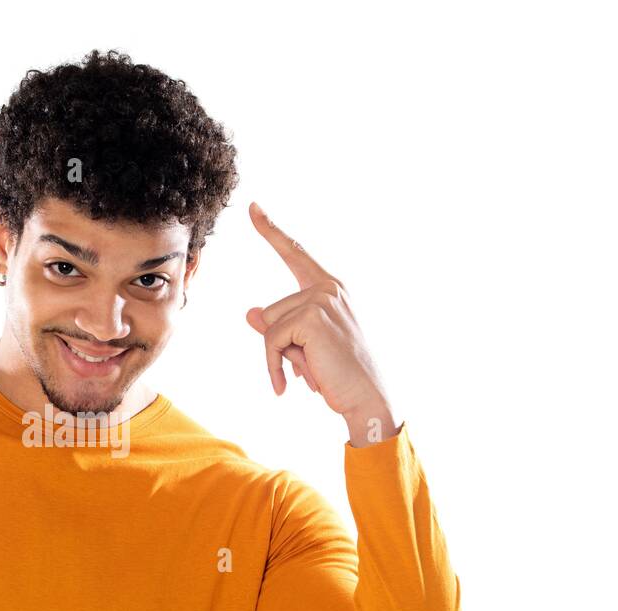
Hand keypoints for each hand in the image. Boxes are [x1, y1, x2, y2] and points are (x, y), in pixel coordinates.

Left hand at [244, 202, 389, 421]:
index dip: (271, 230)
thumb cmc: (339, 375)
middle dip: (280, 346)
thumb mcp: (303, 348)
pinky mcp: (311, 316)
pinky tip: (286, 385)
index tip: (252, 206)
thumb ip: (277, 327)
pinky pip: (270, 340)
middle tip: (312, 366)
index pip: (294, 253)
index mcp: (330, 288)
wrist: (366, 397)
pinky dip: (273, 365)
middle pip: (269, 311)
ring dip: (280, 357)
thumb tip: (250, 312)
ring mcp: (321, 299)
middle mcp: (328, 287)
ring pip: (268, 326)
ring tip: (310, 372)